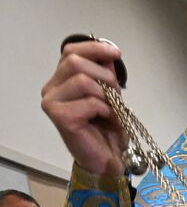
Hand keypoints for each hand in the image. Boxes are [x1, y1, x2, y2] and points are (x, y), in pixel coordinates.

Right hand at [40, 39, 127, 175]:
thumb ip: (105, 74)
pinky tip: (104, 119)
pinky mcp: (60, 117)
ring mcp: (52, 103)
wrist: (108, 157)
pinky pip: (89, 101)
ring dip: (105, 94)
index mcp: (61, 80)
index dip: (93, 48)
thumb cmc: (107, 128)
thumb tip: (108, 53)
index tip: (116, 53)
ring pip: (82, 80)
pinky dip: (104, 109)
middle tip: (115, 95)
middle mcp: (51, 89)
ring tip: (110, 110)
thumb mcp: (110, 95)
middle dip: (104, 76)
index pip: (70, 51)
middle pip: (76, 62)